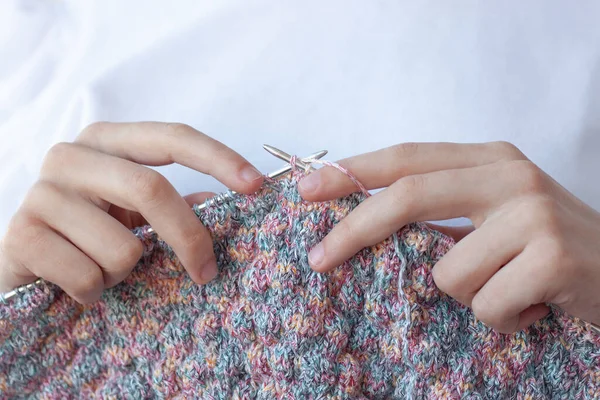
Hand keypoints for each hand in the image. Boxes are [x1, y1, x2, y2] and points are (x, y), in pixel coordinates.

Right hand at [0, 122, 262, 302]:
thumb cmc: (89, 234)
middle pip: (153, 189)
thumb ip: (177, 205)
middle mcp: (71, 156)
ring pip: (124, 247)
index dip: (219, 159)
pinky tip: (77, 283)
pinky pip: (89, 277)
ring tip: (104, 269)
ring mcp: (41, 193)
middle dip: (190, 238)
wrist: (23, 263)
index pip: (172, 136)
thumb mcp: (135, 214)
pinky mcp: (22, 235)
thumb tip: (224, 206)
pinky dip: (96, 291)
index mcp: (107, 140)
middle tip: (207, 272)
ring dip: (126, 273)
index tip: (257, 186)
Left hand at [299, 142, 599, 332]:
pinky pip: (483, 304)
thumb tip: (364, 224)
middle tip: (318, 259)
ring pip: (445, 272)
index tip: (308, 189)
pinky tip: (530, 308)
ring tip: (507, 291)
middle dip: (355, 229)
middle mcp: (511, 176)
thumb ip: (442, 213)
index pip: (408, 157)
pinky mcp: (552, 257)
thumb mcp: (494, 217)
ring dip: (468, 295)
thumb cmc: (547, 249)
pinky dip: (499, 319)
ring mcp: (533, 213)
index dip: (353, 171)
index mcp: (491, 159)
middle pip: (409, 195)